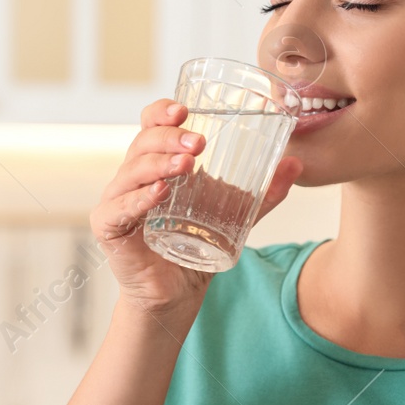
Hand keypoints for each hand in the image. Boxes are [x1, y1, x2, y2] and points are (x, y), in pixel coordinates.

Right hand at [90, 99, 301, 318]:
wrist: (176, 295)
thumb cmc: (196, 249)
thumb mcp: (236, 216)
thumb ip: (263, 193)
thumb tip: (296, 164)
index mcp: (156, 164)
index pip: (150, 125)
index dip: (161, 112)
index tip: (184, 109)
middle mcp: (132, 177)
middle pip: (142, 143)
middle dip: (169, 137)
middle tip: (199, 143)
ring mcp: (117, 201)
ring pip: (131, 171)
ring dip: (158, 164)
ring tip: (186, 164)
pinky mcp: (108, 228)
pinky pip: (118, 208)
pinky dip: (138, 199)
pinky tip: (160, 193)